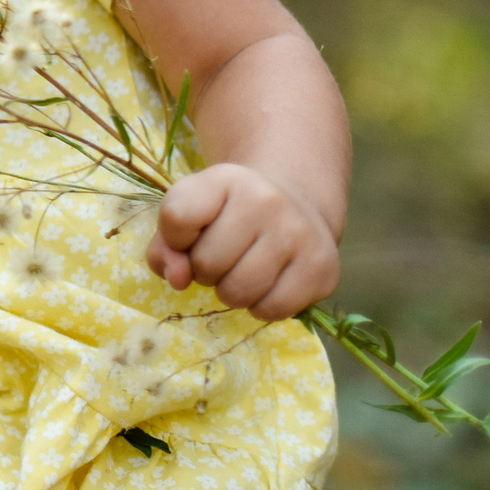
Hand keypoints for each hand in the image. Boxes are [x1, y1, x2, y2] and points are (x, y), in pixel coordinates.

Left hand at [149, 163, 340, 319]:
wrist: (295, 206)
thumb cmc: (229, 215)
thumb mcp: (190, 213)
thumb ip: (166, 247)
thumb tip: (178, 279)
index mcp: (225, 179)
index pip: (176, 217)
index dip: (173, 239)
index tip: (190, 235)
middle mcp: (267, 200)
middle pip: (207, 263)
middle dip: (205, 270)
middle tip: (222, 257)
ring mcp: (299, 234)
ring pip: (237, 291)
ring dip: (230, 292)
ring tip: (241, 271)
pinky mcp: (322, 268)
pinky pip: (271, 310)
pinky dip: (260, 307)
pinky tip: (266, 285)